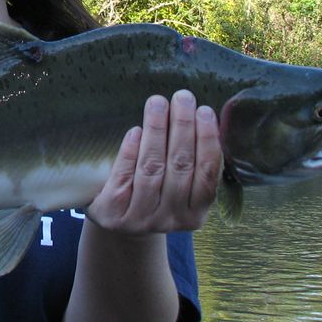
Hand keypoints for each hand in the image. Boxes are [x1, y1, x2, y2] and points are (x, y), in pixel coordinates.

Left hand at [87, 90, 220, 233]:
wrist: (118, 224)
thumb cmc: (155, 194)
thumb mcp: (180, 188)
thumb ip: (192, 163)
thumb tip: (202, 115)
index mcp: (195, 214)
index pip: (207, 174)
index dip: (207, 141)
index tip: (205, 111)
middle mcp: (170, 219)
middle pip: (180, 167)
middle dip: (183, 128)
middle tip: (183, 97)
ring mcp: (141, 219)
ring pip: (152, 169)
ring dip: (156, 132)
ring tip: (158, 103)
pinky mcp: (113, 213)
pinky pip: (123, 177)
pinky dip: (130, 151)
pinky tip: (135, 130)